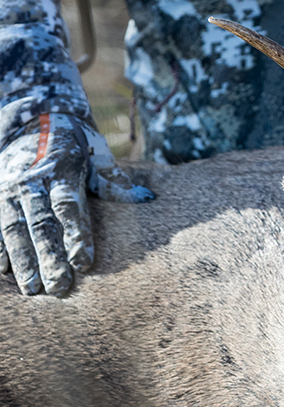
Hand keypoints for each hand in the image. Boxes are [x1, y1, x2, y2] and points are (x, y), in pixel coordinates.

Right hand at [0, 114, 152, 295]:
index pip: (69, 206)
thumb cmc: (73, 140)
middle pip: (41, 224)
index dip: (76, 234)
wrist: (31, 117)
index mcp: (61, 170)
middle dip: (49, 258)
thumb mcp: (96, 149)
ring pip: (15, 229)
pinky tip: (4, 271)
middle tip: (60, 287)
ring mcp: (9, 190)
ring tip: (33, 289)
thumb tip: (146, 197)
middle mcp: (31, 181)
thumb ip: (114, 176)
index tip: (84, 262)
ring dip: (23, 261)